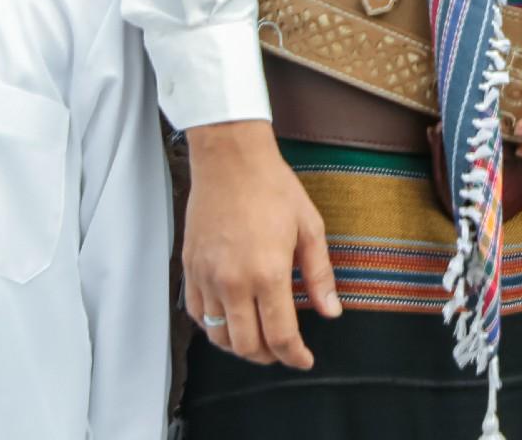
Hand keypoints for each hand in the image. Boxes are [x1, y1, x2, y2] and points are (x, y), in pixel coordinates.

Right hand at [182, 120, 341, 366]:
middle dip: (269, 357)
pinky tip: (231, 318)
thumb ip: (320, 275)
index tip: (304, 360)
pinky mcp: (189, 269)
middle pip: (247, 345)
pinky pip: (197, 314)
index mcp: (268, 273)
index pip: (280, 336)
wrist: (230, 160)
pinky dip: (213, 326)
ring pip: (218, 336)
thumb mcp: (310, 227)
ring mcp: (207, 277)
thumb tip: (331, 311)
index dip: (294, 356)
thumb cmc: (272, 187)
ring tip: (259, 338)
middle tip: (284, 350)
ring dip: (240, 346)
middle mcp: (233, 282)